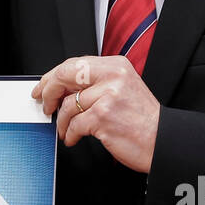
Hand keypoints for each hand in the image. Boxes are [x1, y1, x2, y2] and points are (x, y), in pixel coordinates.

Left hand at [33, 55, 160, 172]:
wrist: (161, 140)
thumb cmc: (142, 120)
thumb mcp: (122, 89)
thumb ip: (95, 83)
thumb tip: (62, 89)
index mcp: (116, 66)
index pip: (74, 64)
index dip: (53, 76)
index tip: (44, 86)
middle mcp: (112, 76)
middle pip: (65, 75)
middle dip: (49, 91)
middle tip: (45, 104)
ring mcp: (107, 96)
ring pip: (67, 105)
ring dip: (62, 121)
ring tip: (65, 129)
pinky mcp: (102, 116)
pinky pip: (73, 124)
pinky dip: (70, 134)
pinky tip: (73, 137)